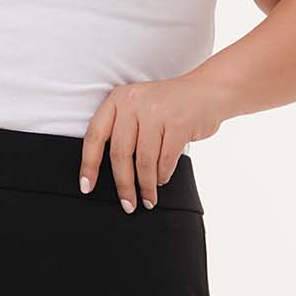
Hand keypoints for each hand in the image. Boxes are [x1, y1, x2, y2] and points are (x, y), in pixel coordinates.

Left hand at [78, 73, 225, 210]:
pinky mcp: (178, 123)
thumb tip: (110, 172)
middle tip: (128, 204)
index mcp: (118, 99)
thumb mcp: (139, 107)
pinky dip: (163, 175)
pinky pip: (165, 160)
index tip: (86, 187)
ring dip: (146, 185)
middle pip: (120, 154)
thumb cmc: (170, 105)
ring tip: (148, 198)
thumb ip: (123, 129)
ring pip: (144, 161)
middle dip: (124, 185)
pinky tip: (162, 180)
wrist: (209, 91)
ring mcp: (156, 112)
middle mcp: (134, 102)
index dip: (89, 165)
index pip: (95, 136)